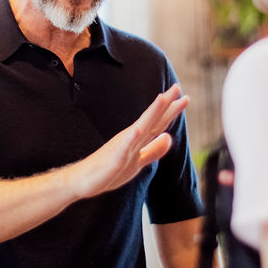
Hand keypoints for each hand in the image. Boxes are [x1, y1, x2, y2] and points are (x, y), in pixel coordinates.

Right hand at [72, 84, 188, 198]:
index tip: (184, 97)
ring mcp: (121, 147)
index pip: (158, 123)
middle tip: (178, 87)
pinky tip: (138, 129)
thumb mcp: (137, 162)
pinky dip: (131, 138)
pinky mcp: (113, 160)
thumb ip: (153, 150)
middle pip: (152, 120)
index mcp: (137, 140)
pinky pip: (123, 149)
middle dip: (165, 104)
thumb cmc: (108, 170)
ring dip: (151, 113)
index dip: (171, 111)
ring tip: (162, 98)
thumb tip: (169, 137)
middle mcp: (130, 139)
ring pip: (140, 127)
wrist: (83, 181)